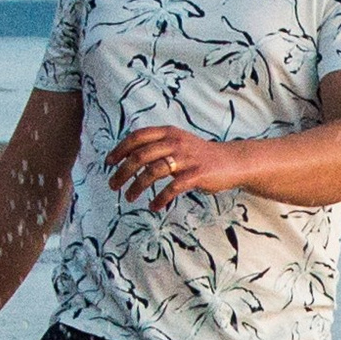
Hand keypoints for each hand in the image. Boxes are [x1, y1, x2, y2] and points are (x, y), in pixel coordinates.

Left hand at [106, 125, 242, 210]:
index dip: (120, 149)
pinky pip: (172, 188)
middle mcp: (176, 142)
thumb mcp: (177, 143)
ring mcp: (187, 158)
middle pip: (140, 155)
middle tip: (113, 185)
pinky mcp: (197, 174)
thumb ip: (157, 147)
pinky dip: (160, 199)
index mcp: (168, 133)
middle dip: (122, 171)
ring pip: (153, 172)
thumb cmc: (199, 155)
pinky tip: (154, 206)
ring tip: (129, 198)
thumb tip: (128, 158)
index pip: (137, 137)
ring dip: (137, 187)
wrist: (232, 161)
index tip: (109, 162)